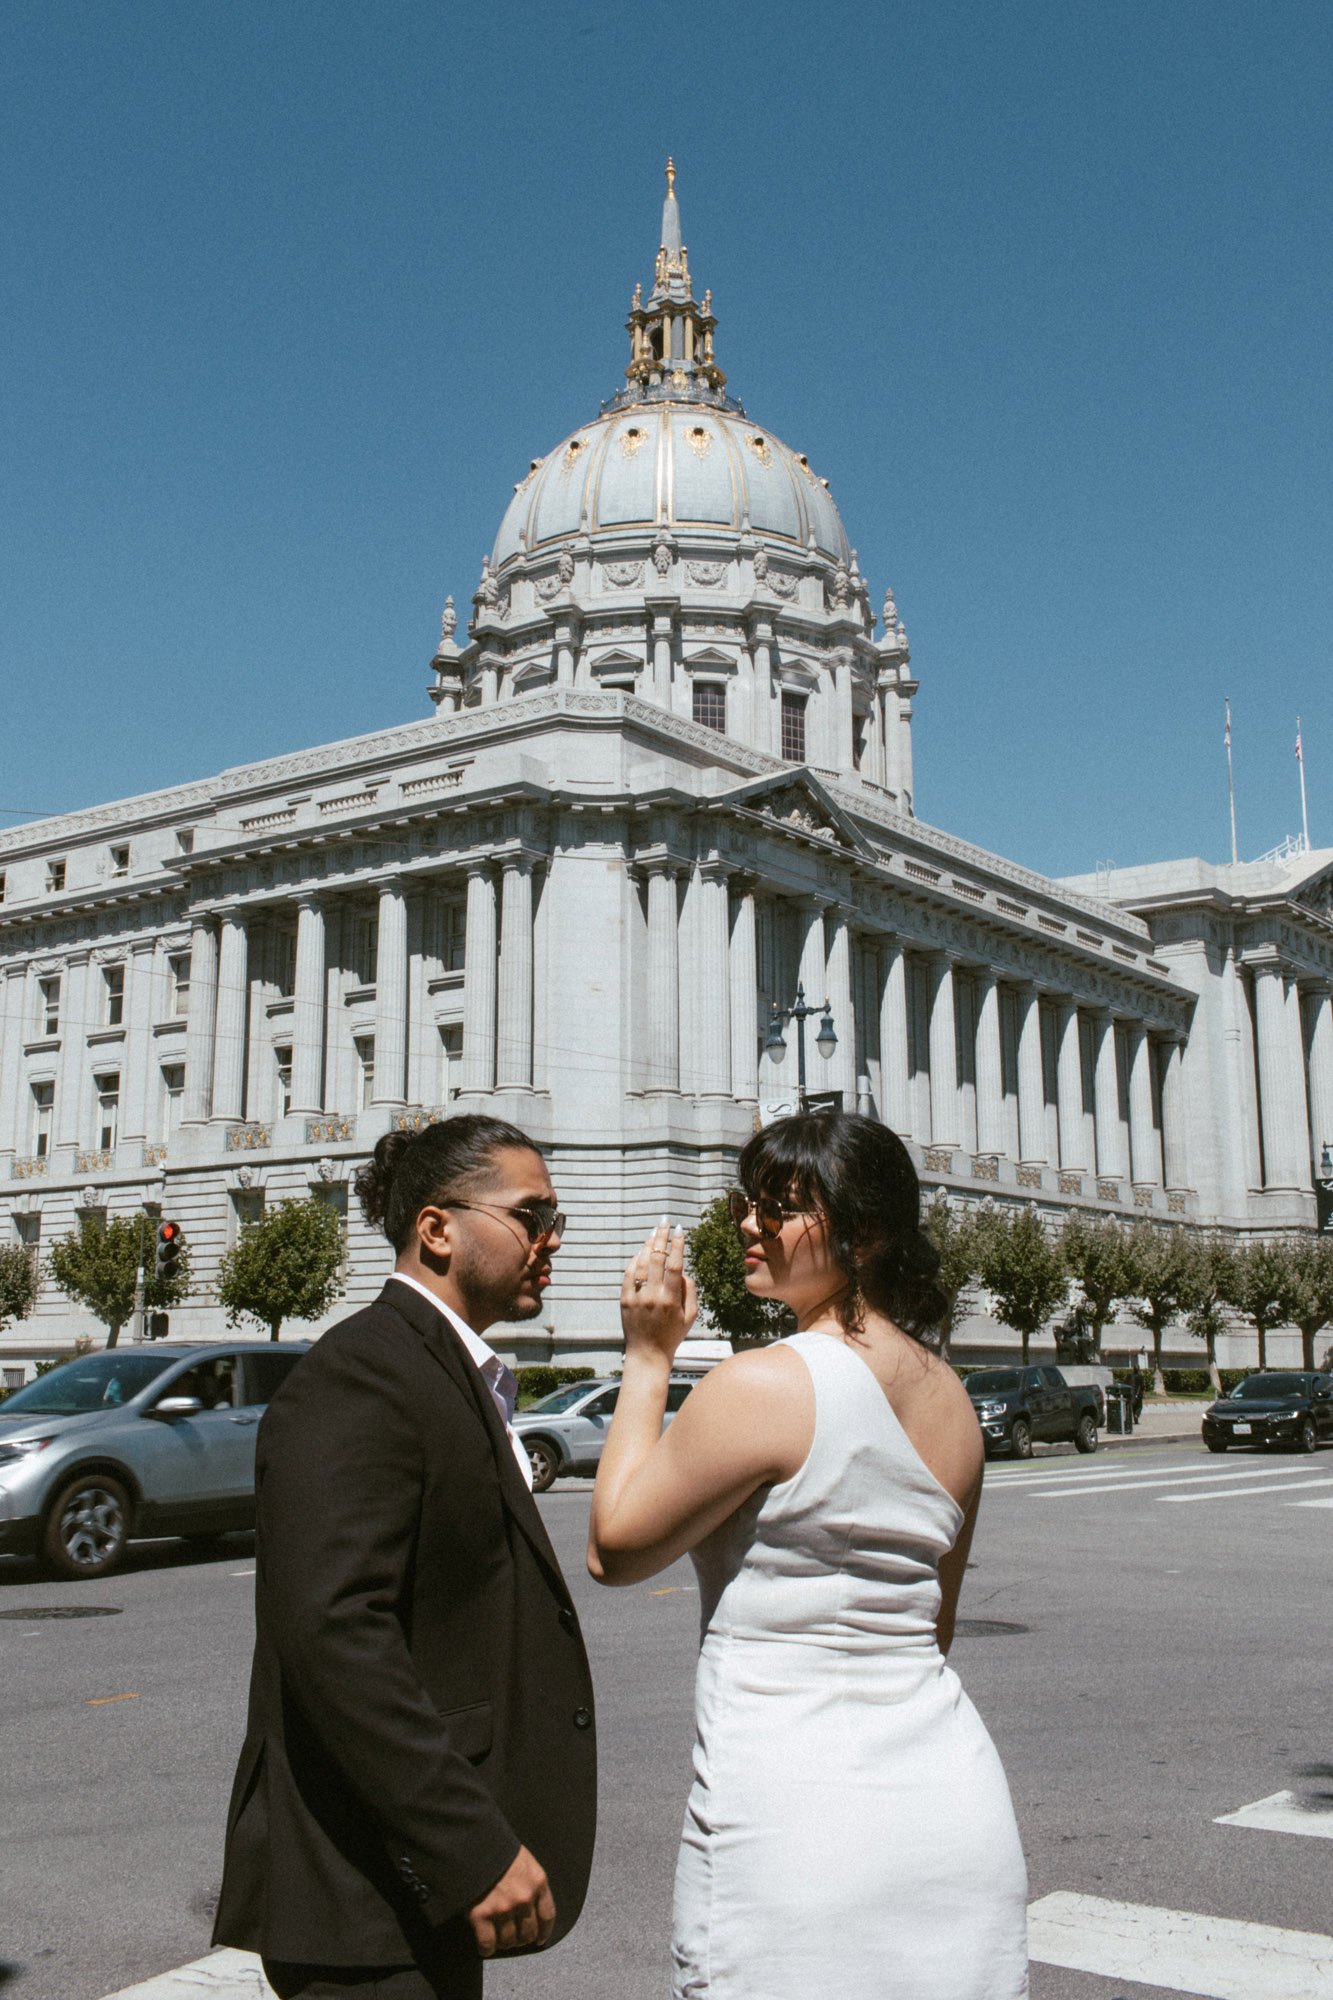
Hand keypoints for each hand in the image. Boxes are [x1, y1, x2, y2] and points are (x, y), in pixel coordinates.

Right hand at [468, 1845, 554, 1955]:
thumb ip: (530, 1881)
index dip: (544, 1931)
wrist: (472, 1841)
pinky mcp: (481, 1915)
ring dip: (504, 1943)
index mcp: (537, 1882)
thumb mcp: (524, 1859)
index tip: (540, 1939)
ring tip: (498, 1939)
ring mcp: (503, 1908)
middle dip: (522, 1939)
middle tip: (514, 1938)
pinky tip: (485, 1947)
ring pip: (509, 1941)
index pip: (548, 1915)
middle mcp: (524, 1898)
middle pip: (528, 1933)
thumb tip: (530, 1904)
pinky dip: (486, 1948)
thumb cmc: (498, 1847)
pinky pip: (488, 1944)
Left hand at [620, 1220, 697, 1363]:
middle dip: (661, 1236)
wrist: (647, 1353)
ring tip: (654, 1232)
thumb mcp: (690, 1316)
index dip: (678, 1245)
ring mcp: (636, 1298)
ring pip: (640, 1264)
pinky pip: (628, 1274)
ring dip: (647, 1245)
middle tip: (665, 1221)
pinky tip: (641, 1251)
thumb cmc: (672, 1334)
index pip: (675, 1265)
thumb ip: (690, 1291)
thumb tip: (683, 1270)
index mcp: (671, 1300)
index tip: (680, 1230)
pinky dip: (635, 1260)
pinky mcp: (625, 1300)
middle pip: (656, 1259)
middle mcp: (653, 1296)